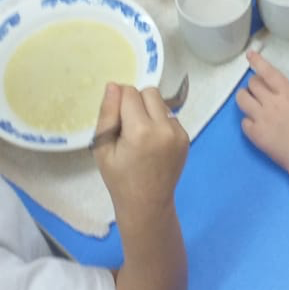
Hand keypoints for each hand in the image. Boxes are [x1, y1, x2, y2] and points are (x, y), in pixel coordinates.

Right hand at [94, 83, 188, 224]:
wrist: (147, 204)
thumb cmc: (119, 178)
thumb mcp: (102, 148)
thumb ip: (107, 114)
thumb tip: (113, 86)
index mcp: (140, 131)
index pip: (129, 92)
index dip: (119, 103)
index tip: (116, 121)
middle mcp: (164, 128)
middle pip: (149, 91)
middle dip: (136, 102)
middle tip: (128, 127)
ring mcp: (178, 133)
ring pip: (161, 102)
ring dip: (149, 111)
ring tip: (141, 137)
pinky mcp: (186, 138)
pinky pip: (170, 116)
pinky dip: (160, 122)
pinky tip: (153, 143)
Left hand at [236, 50, 288, 178]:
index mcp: (287, 93)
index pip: (267, 72)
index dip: (257, 61)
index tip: (250, 54)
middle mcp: (271, 103)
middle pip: (252, 84)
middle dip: (254, 83)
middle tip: (260, 88)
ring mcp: (261, 119)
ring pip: (242, 100)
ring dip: (244, 97)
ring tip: (251, 101)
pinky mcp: (255, 134)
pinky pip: (243, 122)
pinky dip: (247, 120)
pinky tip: (255, 123)